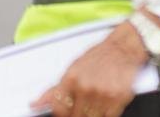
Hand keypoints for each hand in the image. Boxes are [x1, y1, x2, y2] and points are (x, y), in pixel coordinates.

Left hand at [30, 23, 150, 116]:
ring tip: (93, 104)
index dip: (60, 113)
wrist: (123, 49)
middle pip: (74, 116)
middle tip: (81, 107)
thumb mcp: (73, 68)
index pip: (58, 108)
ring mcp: (101, 95)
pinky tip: (104, 106)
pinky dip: (104, 115)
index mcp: (71, 78)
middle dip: (75, 114)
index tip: (64, 113)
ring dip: (90, 115)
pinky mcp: (117, 100)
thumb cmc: (99, 57)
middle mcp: (85, 87)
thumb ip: (54, 90)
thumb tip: (35, 104)